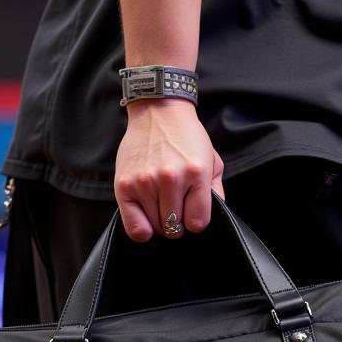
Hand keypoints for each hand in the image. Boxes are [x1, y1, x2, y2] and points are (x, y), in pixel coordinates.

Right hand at [114, 99, 225, 241]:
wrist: (158, 111)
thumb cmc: (186, 138)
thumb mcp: (213, 161)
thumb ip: (216, 192)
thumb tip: (207, 220)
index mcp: (196, 173)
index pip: (197, 222)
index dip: (196, 221)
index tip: (192, 212)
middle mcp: (170, 179)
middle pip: (175, 228)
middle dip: (177, 223)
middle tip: (175, 207)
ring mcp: (145, 182)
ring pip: (156, 228)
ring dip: (160, 222)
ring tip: (161, 204)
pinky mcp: (124, 185)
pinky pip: (134, 228)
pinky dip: (142, 229)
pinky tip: (146, 217)